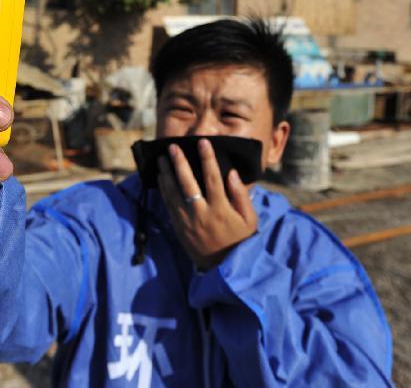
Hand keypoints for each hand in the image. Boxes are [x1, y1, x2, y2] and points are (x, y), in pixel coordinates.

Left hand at [156, 139, 257, 269]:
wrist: (223, 268)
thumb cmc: (240, 240)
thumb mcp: (249, 220)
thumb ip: (241, 196)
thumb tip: (232, 173)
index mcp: (221, 209)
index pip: (212, 178)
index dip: (207, 158)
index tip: (203, 142)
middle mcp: (201, 213)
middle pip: (187, 183)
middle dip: (179, 162)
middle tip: (173, 147)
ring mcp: (187, 221)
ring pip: (172, 193)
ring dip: (166, 174)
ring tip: (162, 158)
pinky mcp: (178, 227)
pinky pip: (168, 205)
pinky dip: (163, 190)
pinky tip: (161, 178)